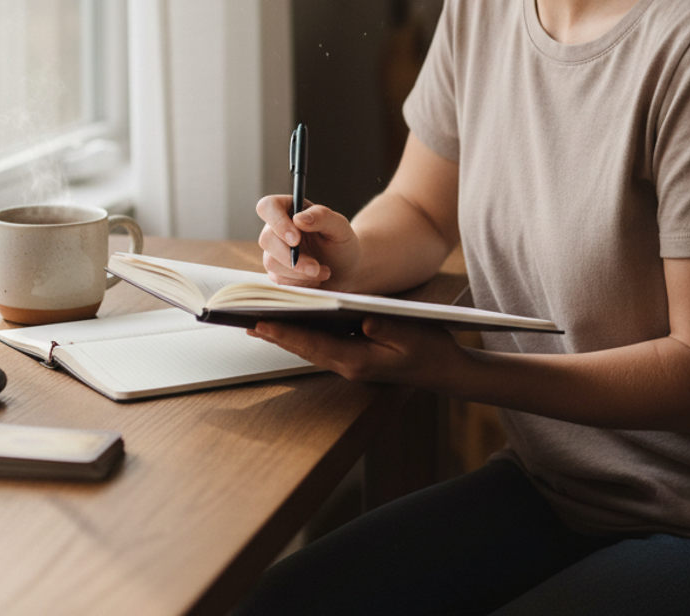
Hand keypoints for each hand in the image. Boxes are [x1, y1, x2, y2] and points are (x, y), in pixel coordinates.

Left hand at [248, 316, 465, 387]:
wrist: (445, 371)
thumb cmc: (430, 350)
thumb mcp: (412, 335)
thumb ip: (386, 329)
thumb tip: (363, 321)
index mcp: (358, 360)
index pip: (313, 344)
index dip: (285, 333)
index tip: (260, 322)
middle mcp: (349, 364)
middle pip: (304, 347)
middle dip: (275, 333)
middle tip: (244, 318)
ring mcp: (350, 362)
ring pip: (309, 347)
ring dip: (285, 334)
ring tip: (257, 320)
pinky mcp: (354, 356)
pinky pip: (320, 344)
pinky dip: (302, 333)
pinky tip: (290, 322)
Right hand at [255, 194, 361, 288]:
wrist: (345, 272)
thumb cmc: (342, 244)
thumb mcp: (340, 227)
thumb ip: (322, 217)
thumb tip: (299, 218)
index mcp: (291, 208)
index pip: (268, 206)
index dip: (277, 222)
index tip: (296, 239)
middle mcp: (278, 228)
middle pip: (266, 238)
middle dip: (291, 257)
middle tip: (315, 267)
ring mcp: (274, 250)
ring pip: (271, 261)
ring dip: (299, 272)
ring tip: (323, 272)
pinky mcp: (276, 271)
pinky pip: (279, 279)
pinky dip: (300, 282)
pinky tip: (316, 278)